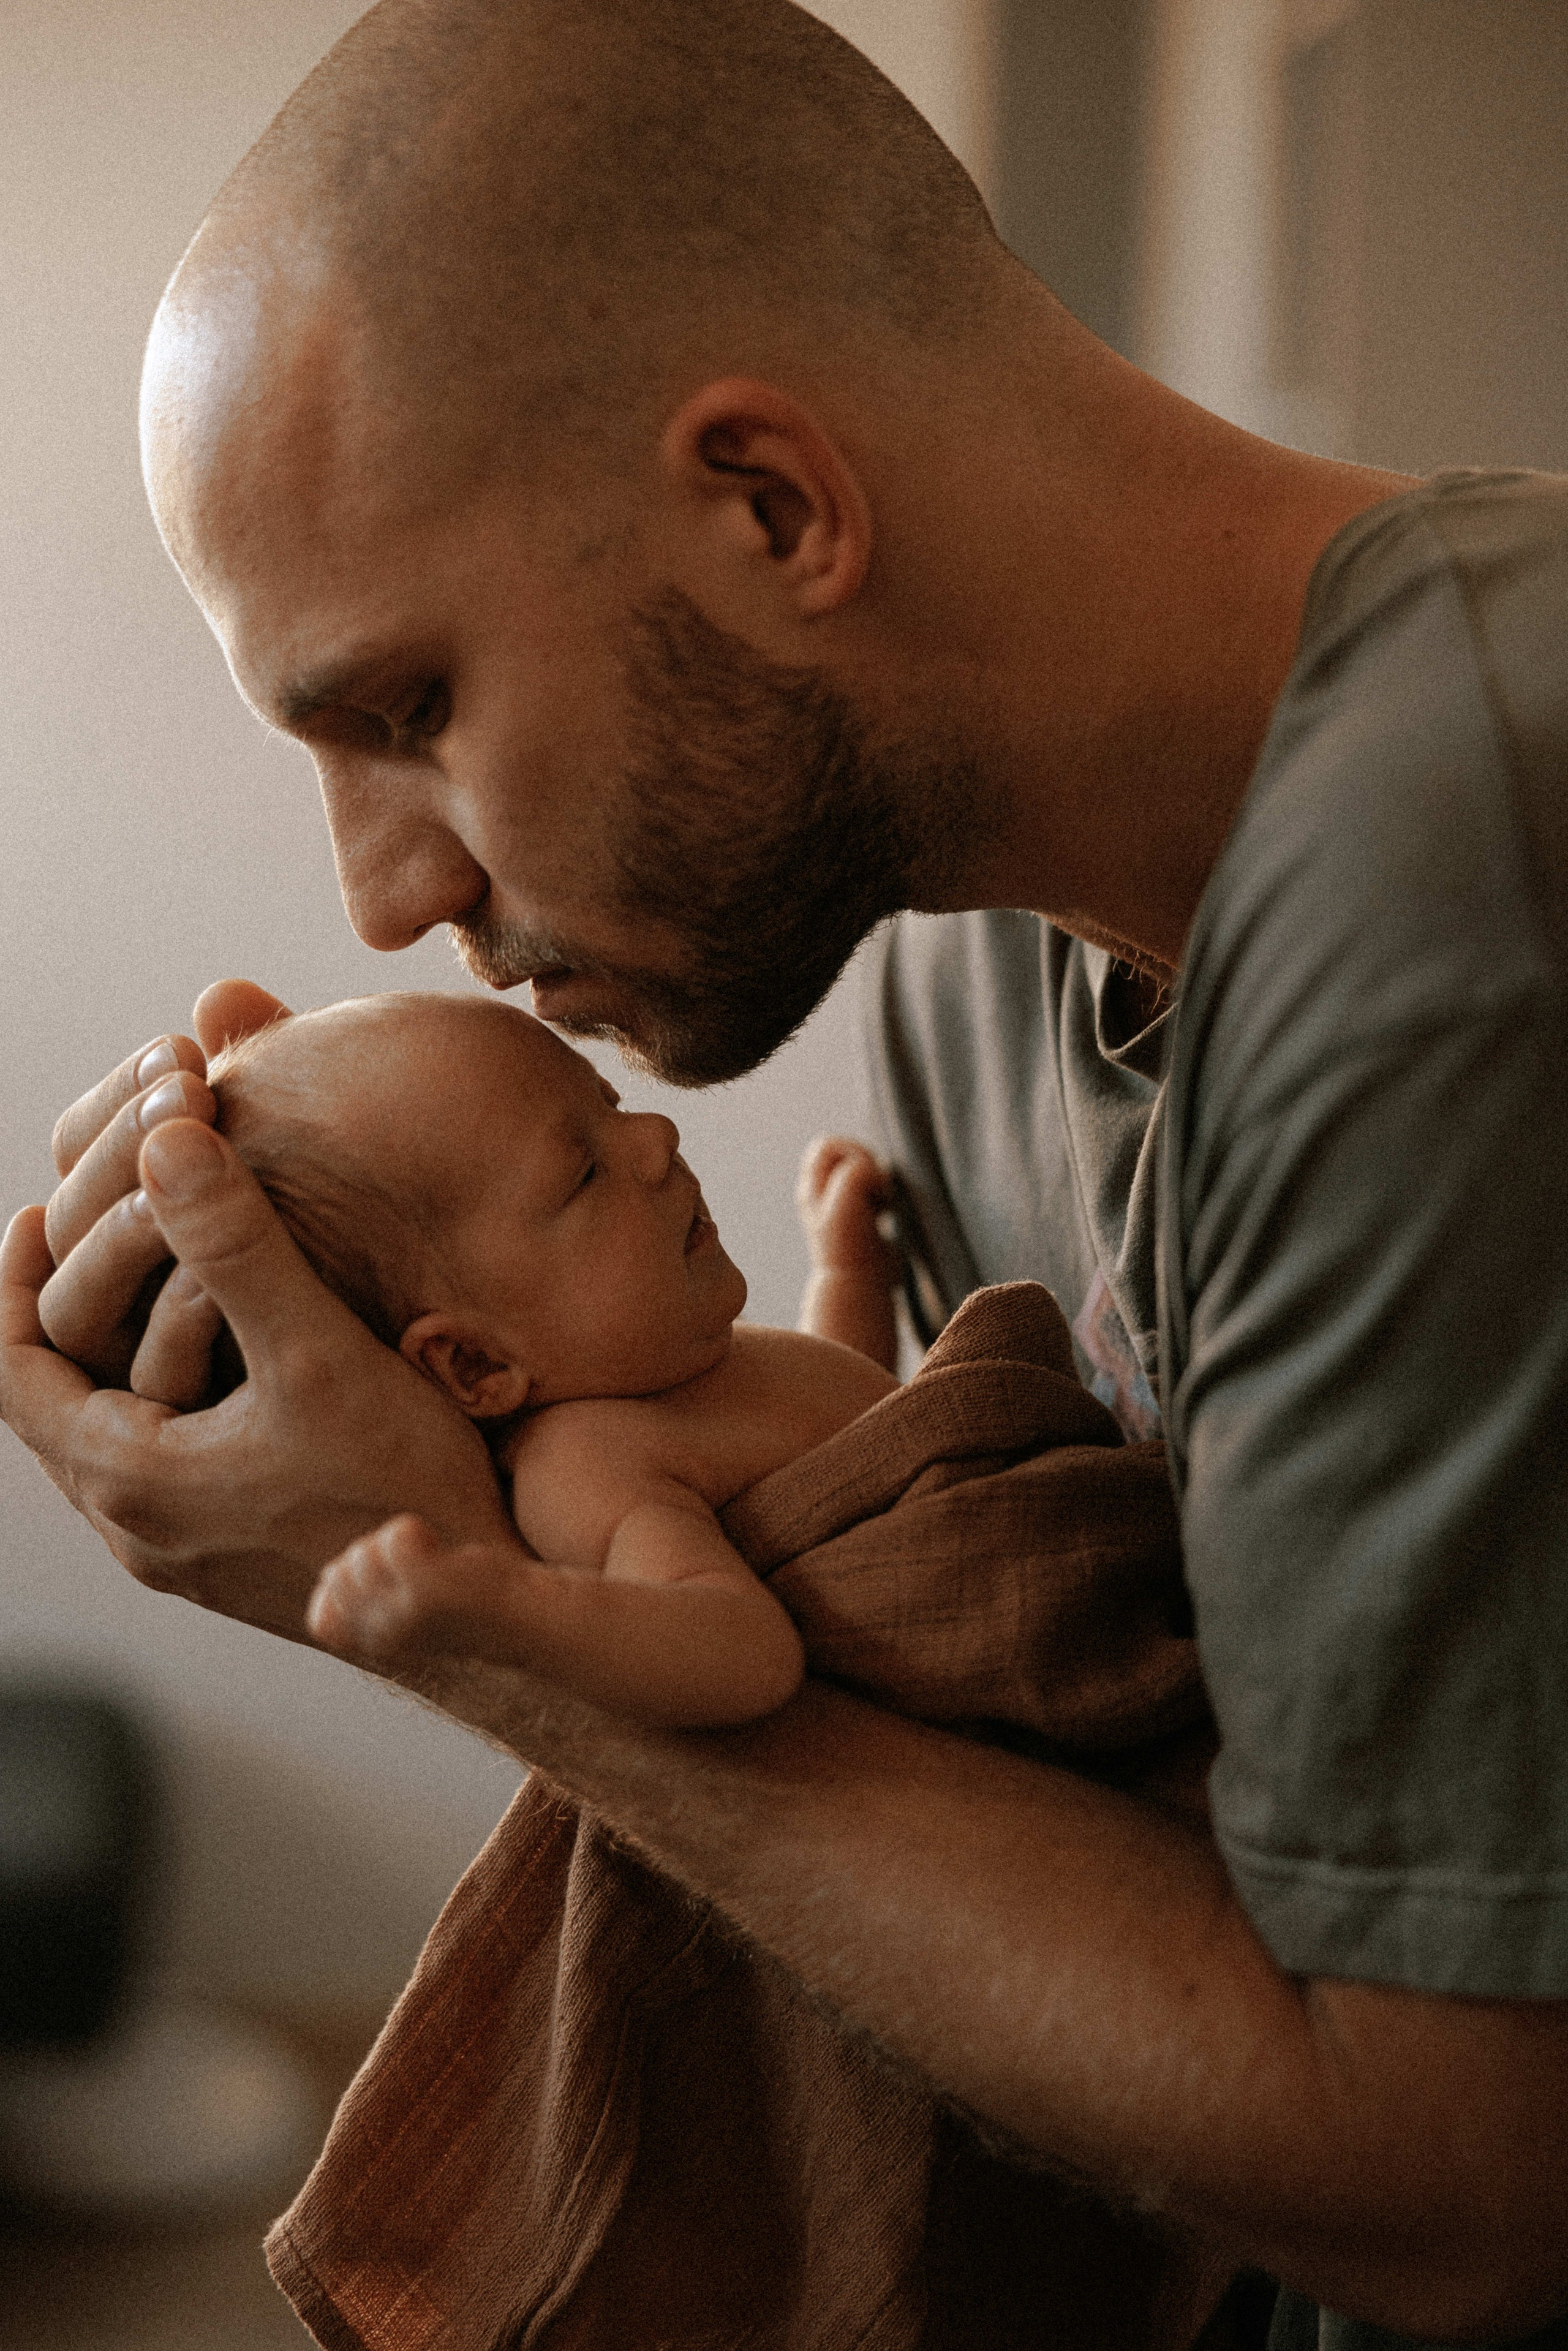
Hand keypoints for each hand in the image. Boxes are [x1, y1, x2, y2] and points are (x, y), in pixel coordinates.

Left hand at [2, 983, 516, 1640]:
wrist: (479, 1610)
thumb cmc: (405, 1490)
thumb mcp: (318, 1353)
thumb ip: (240, 1248)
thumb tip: (166, 1143)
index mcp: (131, 1479)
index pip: (12, 1372)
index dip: (11, 1284)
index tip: (37, 1213)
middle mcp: (138, 1528)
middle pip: (50, 1404)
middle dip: (58, 1310)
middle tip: (80, 1232)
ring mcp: (183, 1551)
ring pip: (107, 1434)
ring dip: (114, 1353)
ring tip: (146, 1283)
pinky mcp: (228, 1557)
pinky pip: (160, 1462)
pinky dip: (165, 1395)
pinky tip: (222, 1356)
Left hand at [795, 1137, 896, 1275]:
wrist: (860, 1285)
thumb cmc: (849, 1246)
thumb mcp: (845, 1204)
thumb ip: (855, 1174)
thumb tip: (871, 1169)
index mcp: (811, 1188)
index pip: (827, 1145)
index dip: (852, 1152)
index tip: (866, 1179)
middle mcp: (822, 1193)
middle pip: (843, 1153)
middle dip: (867, 1163)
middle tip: (876, 1188)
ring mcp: (842, 1204)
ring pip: (862, 1169)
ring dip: (877, 1180)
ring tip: (881, 1203)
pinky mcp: (862, 1215)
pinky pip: (874, 1187)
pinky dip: (884, 1193)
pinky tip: (886, 1212)